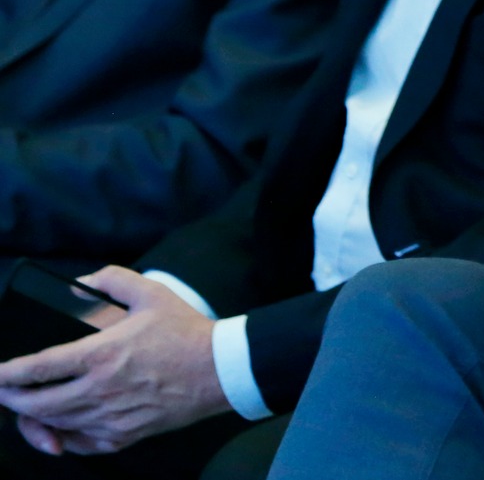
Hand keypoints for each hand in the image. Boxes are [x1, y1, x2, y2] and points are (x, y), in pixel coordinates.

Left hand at [0, 267, 227, 455]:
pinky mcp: (124, 435)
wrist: (220, 369)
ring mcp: (111, 417)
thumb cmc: (187, 332)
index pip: (38, 368)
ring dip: (33, 418)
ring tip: (26, 408)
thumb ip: (114, 281)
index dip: (7, 374)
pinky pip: (80, 444)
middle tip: (3, 392)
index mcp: (102, 354)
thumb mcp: (152, 294)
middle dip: (10, 399)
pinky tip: (60, 428)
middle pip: (36, 403)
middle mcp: (100, 390)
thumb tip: (83, 282)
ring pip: (55, 424)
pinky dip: (62, 438)